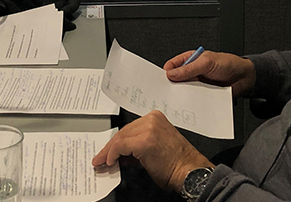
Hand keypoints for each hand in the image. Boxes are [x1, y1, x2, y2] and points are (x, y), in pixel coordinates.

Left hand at [92, 110, 212, 191]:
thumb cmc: (177, 164)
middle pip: (123, 132)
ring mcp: (148, 129)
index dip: (116, 142)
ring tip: (102, 162)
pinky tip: (110, 162)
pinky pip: (121, 146)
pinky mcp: (144, 141)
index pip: (129, 128)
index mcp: (156, 118)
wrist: (189, 172)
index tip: (107, 151)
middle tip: (100, 158)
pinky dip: (112, 154)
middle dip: (110, 147)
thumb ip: (136, 147)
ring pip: (120, 138)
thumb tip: (120, 154)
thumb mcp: (154, 148)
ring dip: (108, 152)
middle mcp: (152, 120)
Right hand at [164, 50, 255, 97]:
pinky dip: (191, 102)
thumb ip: (190, 68)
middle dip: (172, 85)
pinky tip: (190, 104)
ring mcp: (197, 84)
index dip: (166, 72)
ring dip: (182, 95)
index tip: (163, 80)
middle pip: (176, 80)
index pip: (172, 65)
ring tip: (178, 99)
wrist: (244, 78)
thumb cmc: (229, 64)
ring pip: (184, 90)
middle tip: (168, 92)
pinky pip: (194, 99)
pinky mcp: (203, 94)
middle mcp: (192, 72)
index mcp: (190, 59)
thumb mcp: (207, 62)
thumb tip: (172, 73)